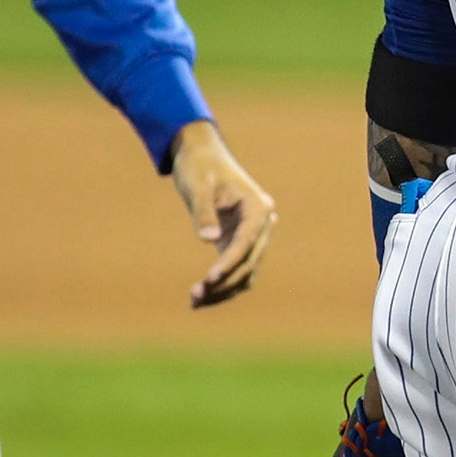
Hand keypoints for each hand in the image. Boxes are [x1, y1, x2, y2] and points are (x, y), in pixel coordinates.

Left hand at [171, 120, 276, 307]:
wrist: (200, 155)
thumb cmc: (199, 166)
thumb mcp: (198, 186)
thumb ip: (204, 212)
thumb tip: (210, 241)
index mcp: (258, 207)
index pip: (246, 242)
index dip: (229, 263)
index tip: (210, 279)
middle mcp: (261, 223)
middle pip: (249, 263)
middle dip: (224, 282)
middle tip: (195, 295)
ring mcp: (252, 234)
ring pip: (245, 272)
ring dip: (223, 289)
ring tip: (194, 301)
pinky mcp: (238, 241)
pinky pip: (235, 268)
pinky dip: (221, 283)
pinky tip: (199, 296)